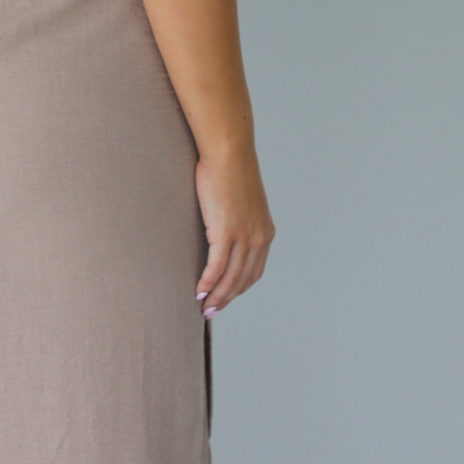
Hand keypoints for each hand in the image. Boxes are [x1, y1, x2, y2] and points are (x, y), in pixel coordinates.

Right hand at [194, 147, 274, 318]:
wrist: (229, 152)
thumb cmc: (230, 170)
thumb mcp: (240, 200)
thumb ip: (236, 218)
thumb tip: (221, 226)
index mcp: (265, 232)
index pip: (254, 271)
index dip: (239, 288)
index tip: (225, 298)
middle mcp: (259, 238)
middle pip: (243, 279)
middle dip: (227, 299)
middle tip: (211, 311)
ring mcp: (245, 236)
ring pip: (231, 277)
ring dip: (217, 296)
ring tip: (203, 307)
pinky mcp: (227, 231)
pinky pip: (217, 266)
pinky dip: (208, 282)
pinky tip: (199, 291)